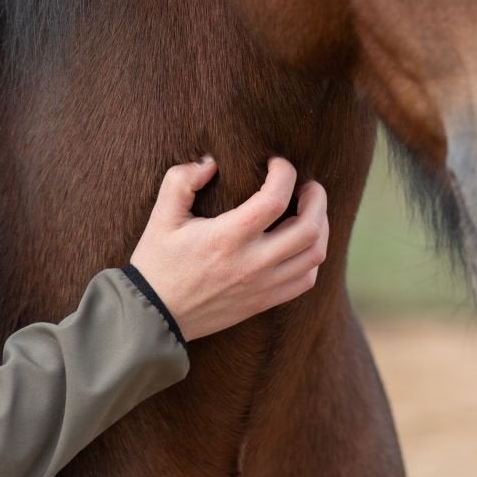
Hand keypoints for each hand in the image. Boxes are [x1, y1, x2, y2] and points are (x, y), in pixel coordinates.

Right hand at [128, 156, 328, 341]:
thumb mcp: (161, 216)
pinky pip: (307, 279)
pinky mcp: (265, 301)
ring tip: (309, 211)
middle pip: (309, 227)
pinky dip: (312, 257)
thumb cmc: (158, 262)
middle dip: (316, 197)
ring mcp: (262, 285)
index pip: (275, 198)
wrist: (155, 314)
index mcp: (227, 238)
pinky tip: (299, 244)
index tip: (276, 163)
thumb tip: (212, 162)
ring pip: (315, 254)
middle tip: (307, 185)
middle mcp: (252, 263)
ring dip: (321, 227)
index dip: (284, 172)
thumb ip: (182, 180)